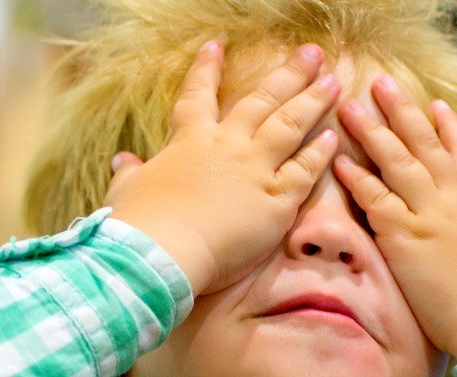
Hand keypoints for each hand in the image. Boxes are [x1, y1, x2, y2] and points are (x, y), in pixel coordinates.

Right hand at [107, 41, 341, 294]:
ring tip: (333, 80)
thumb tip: (123, 160)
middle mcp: (228, 146)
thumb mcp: (127, 190)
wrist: (163, 251)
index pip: (199, 96)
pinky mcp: (276, 200)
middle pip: (263, 100)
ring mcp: (255, 169)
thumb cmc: (140, 223)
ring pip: (290, 125)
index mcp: (190, 141)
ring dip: (313, 101)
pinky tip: (333, 137)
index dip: (206, 69)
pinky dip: (319, 153)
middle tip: (312, 53)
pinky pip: (304, 171)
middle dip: (289, 74)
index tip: (215, 46)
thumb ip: (130, 172)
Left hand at [333, 76, 456, 360]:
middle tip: (382, 83)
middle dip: (403, 112)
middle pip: (426, 145)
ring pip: (399, 161)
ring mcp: (429, 216)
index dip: (450, 128)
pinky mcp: (407, 239)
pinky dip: (359, 178)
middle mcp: (452, 203)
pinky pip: (378, 200)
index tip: (437, 105)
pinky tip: (341, 161)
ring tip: (351, 106)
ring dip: (374, 131)